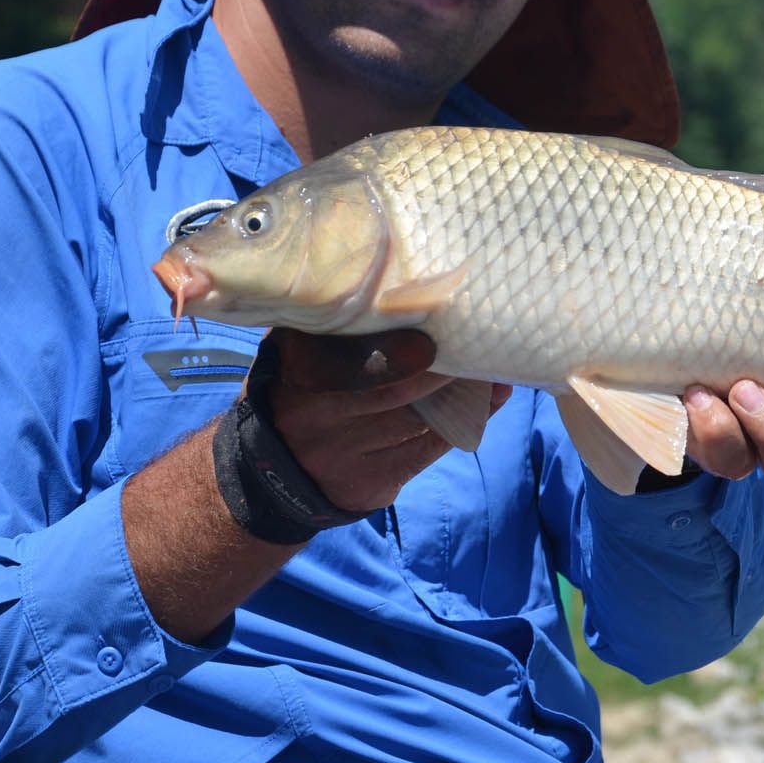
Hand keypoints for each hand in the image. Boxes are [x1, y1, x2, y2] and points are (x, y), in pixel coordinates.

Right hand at [264, 329, 509, 512]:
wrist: (272, 478)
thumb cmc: (294, 398)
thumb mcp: (287, 358)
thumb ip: (320, 325)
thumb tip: (370, 279)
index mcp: (304, 378)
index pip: (358, 356)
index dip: (401, 343)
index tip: (435, 321)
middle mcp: (323, 418)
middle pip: (394, 387)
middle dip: (440, 367)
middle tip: (476, 343)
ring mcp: (348, 455)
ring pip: (416, 419)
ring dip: (460, 396)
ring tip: (491, 370)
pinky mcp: (373, 483)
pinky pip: (425, 451)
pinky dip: (460, 424)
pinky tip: (488, 403)